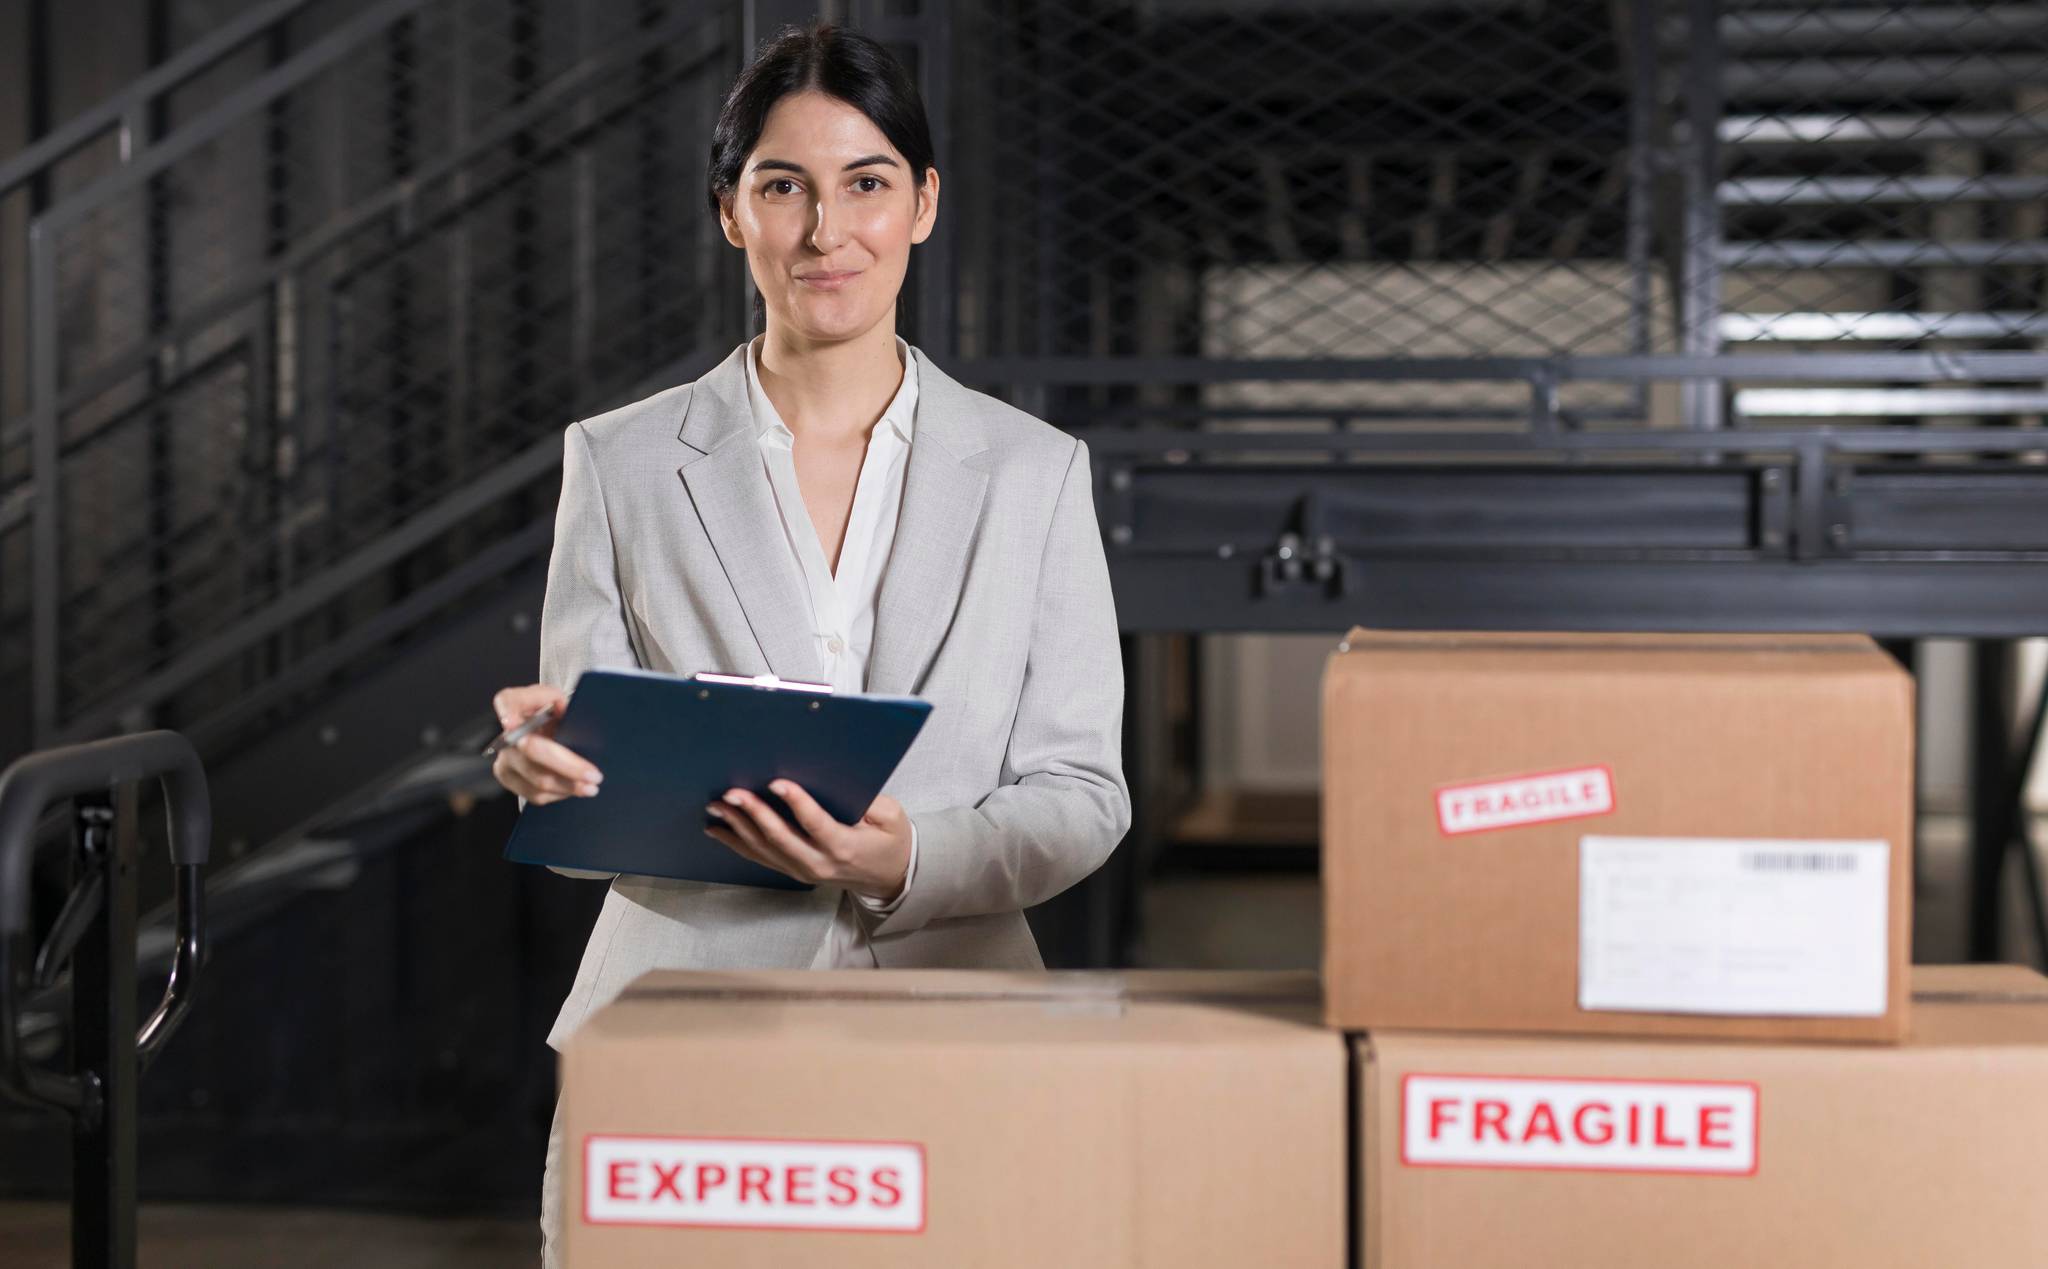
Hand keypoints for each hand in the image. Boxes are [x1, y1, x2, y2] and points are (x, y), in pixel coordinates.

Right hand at [488, 683, 602, 804]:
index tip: (512, 721)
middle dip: (569, 768)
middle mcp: (507, 733)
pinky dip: (559, 793)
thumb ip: (560, 702)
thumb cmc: (554, 716)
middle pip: (533, 751)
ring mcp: (504, 758)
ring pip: (536, 780)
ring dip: (568, 786)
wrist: (545, 734)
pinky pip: (535, 794)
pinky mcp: (508, 778)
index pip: (507, 701)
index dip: (508, 711)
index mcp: (517, 705)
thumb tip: (563, 710)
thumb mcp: (560, 702)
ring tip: (591, 787)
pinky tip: (574, 789)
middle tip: (594, 776)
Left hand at [705, 780, 911, 901]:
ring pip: (764, 849)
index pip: (815, 823)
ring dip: (737, 827)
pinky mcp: (794, 871)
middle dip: (753, 813)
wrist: (889, 877)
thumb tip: (837, 782)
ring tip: (717, 807)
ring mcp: (803, 870)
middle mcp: (819, 862)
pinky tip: (718, 830)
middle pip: (780, 837)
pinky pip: (761, 858)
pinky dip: (737, 843)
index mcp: (844, 846)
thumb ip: (869, 802)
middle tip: (732, 793)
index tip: (776, 782)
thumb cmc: (890, 842)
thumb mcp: (891, 817)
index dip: (796, 802)